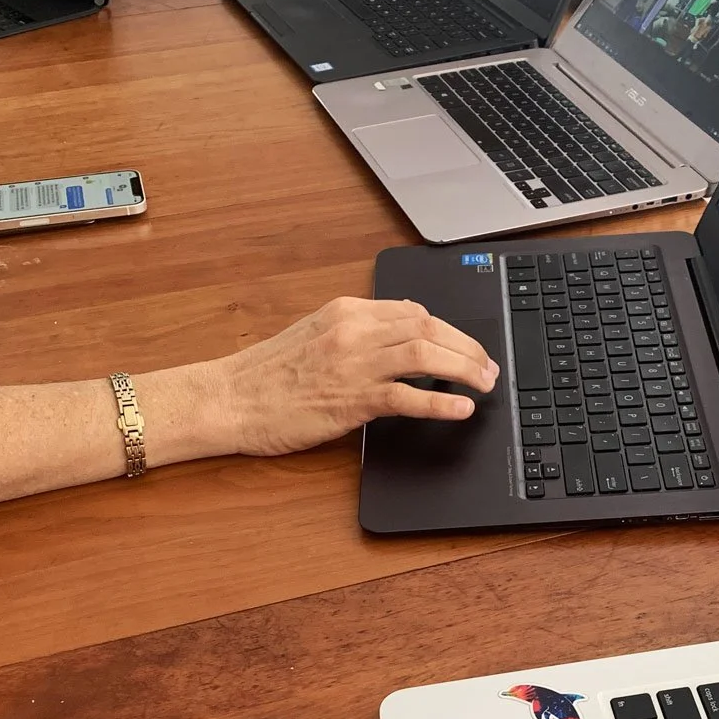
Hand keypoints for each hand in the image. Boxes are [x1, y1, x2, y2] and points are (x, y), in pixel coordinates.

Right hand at [220, 297, 498, 456]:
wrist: (230, 399)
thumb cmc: (266, 376)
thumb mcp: (314, 337)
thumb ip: (355, 335)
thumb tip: (397, 344)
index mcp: (346, 310)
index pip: (413, 309)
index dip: (448, 328)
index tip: (465, 345)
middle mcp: (354, 330)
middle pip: (429, 327)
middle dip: (467, 346)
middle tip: (488, 366)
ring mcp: (355, 363)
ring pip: (427, 354)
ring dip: (465, 368)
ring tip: (485, 384)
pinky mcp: (353, 398)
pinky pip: (409, 396)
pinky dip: (442, 401)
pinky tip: (461, 409)